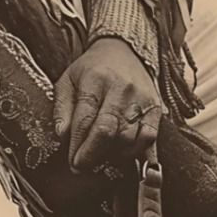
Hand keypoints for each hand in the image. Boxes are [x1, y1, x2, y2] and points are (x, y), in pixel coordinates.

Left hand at [53, 38, 161, 172]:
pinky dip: (136, 151)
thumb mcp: (67, 80)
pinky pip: (149, 137)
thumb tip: (62, 135)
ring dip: (112, 154)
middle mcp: (120, 89)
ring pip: (128, 138)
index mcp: (95, 79)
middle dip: (92, 155)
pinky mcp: (155, 108)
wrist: (123, 50)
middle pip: (108, 131)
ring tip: (100, 156)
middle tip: (82, 166)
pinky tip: (122, 154)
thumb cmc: (91, 69)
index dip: (77, 145)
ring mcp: (140, 98)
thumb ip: (62, 108)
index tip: (72, 162)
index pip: (85, 119)